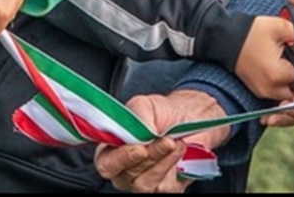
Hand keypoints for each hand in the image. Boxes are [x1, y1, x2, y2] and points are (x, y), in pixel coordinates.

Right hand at [95, 90, 227, 191]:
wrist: (188, 119)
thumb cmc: (161, 114)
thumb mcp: (145, 105)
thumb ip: (137, 115)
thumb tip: (140, 132)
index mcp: (111, 151)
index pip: (106, 163)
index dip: (121, 159)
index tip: (140, 149)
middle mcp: (124, 171)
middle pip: (128, 175)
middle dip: (150, 156)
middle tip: (166, 141)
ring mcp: (143, 182)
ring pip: (146, 183)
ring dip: (164, 160)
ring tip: (175, 142)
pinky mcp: (163, 188)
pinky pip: (164, 187)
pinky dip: (174, 165)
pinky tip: (180, 150)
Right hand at [234, 14, 293, 100]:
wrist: (225, 38)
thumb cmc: (252, 31)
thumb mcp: (281, 27)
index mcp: (278, 75)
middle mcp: (270, 89)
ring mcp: (263, 92)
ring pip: (289, 93)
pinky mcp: (258, 91)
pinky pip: (278, 92)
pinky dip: (284, 82)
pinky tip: (284, 66)